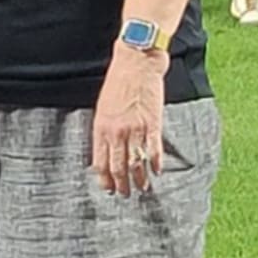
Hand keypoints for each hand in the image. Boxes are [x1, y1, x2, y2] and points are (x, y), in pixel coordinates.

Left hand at [90, 46, 168, 197]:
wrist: (136, 63)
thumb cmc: (117, 82)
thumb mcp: (102, 106)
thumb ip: (104, 128)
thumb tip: (105, 149)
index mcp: (101, 127)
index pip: (100, 162)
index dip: (104, 178)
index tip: (108, 188)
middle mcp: (116, 132)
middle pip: (118, 167)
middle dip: (121, 184)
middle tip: (124, 194)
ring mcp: (135, 129)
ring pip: (136, 162)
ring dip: (139, 179)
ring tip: (142, 188)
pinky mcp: (153, 124)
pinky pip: (154, 150)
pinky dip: (156, 163)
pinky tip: (157, 171)